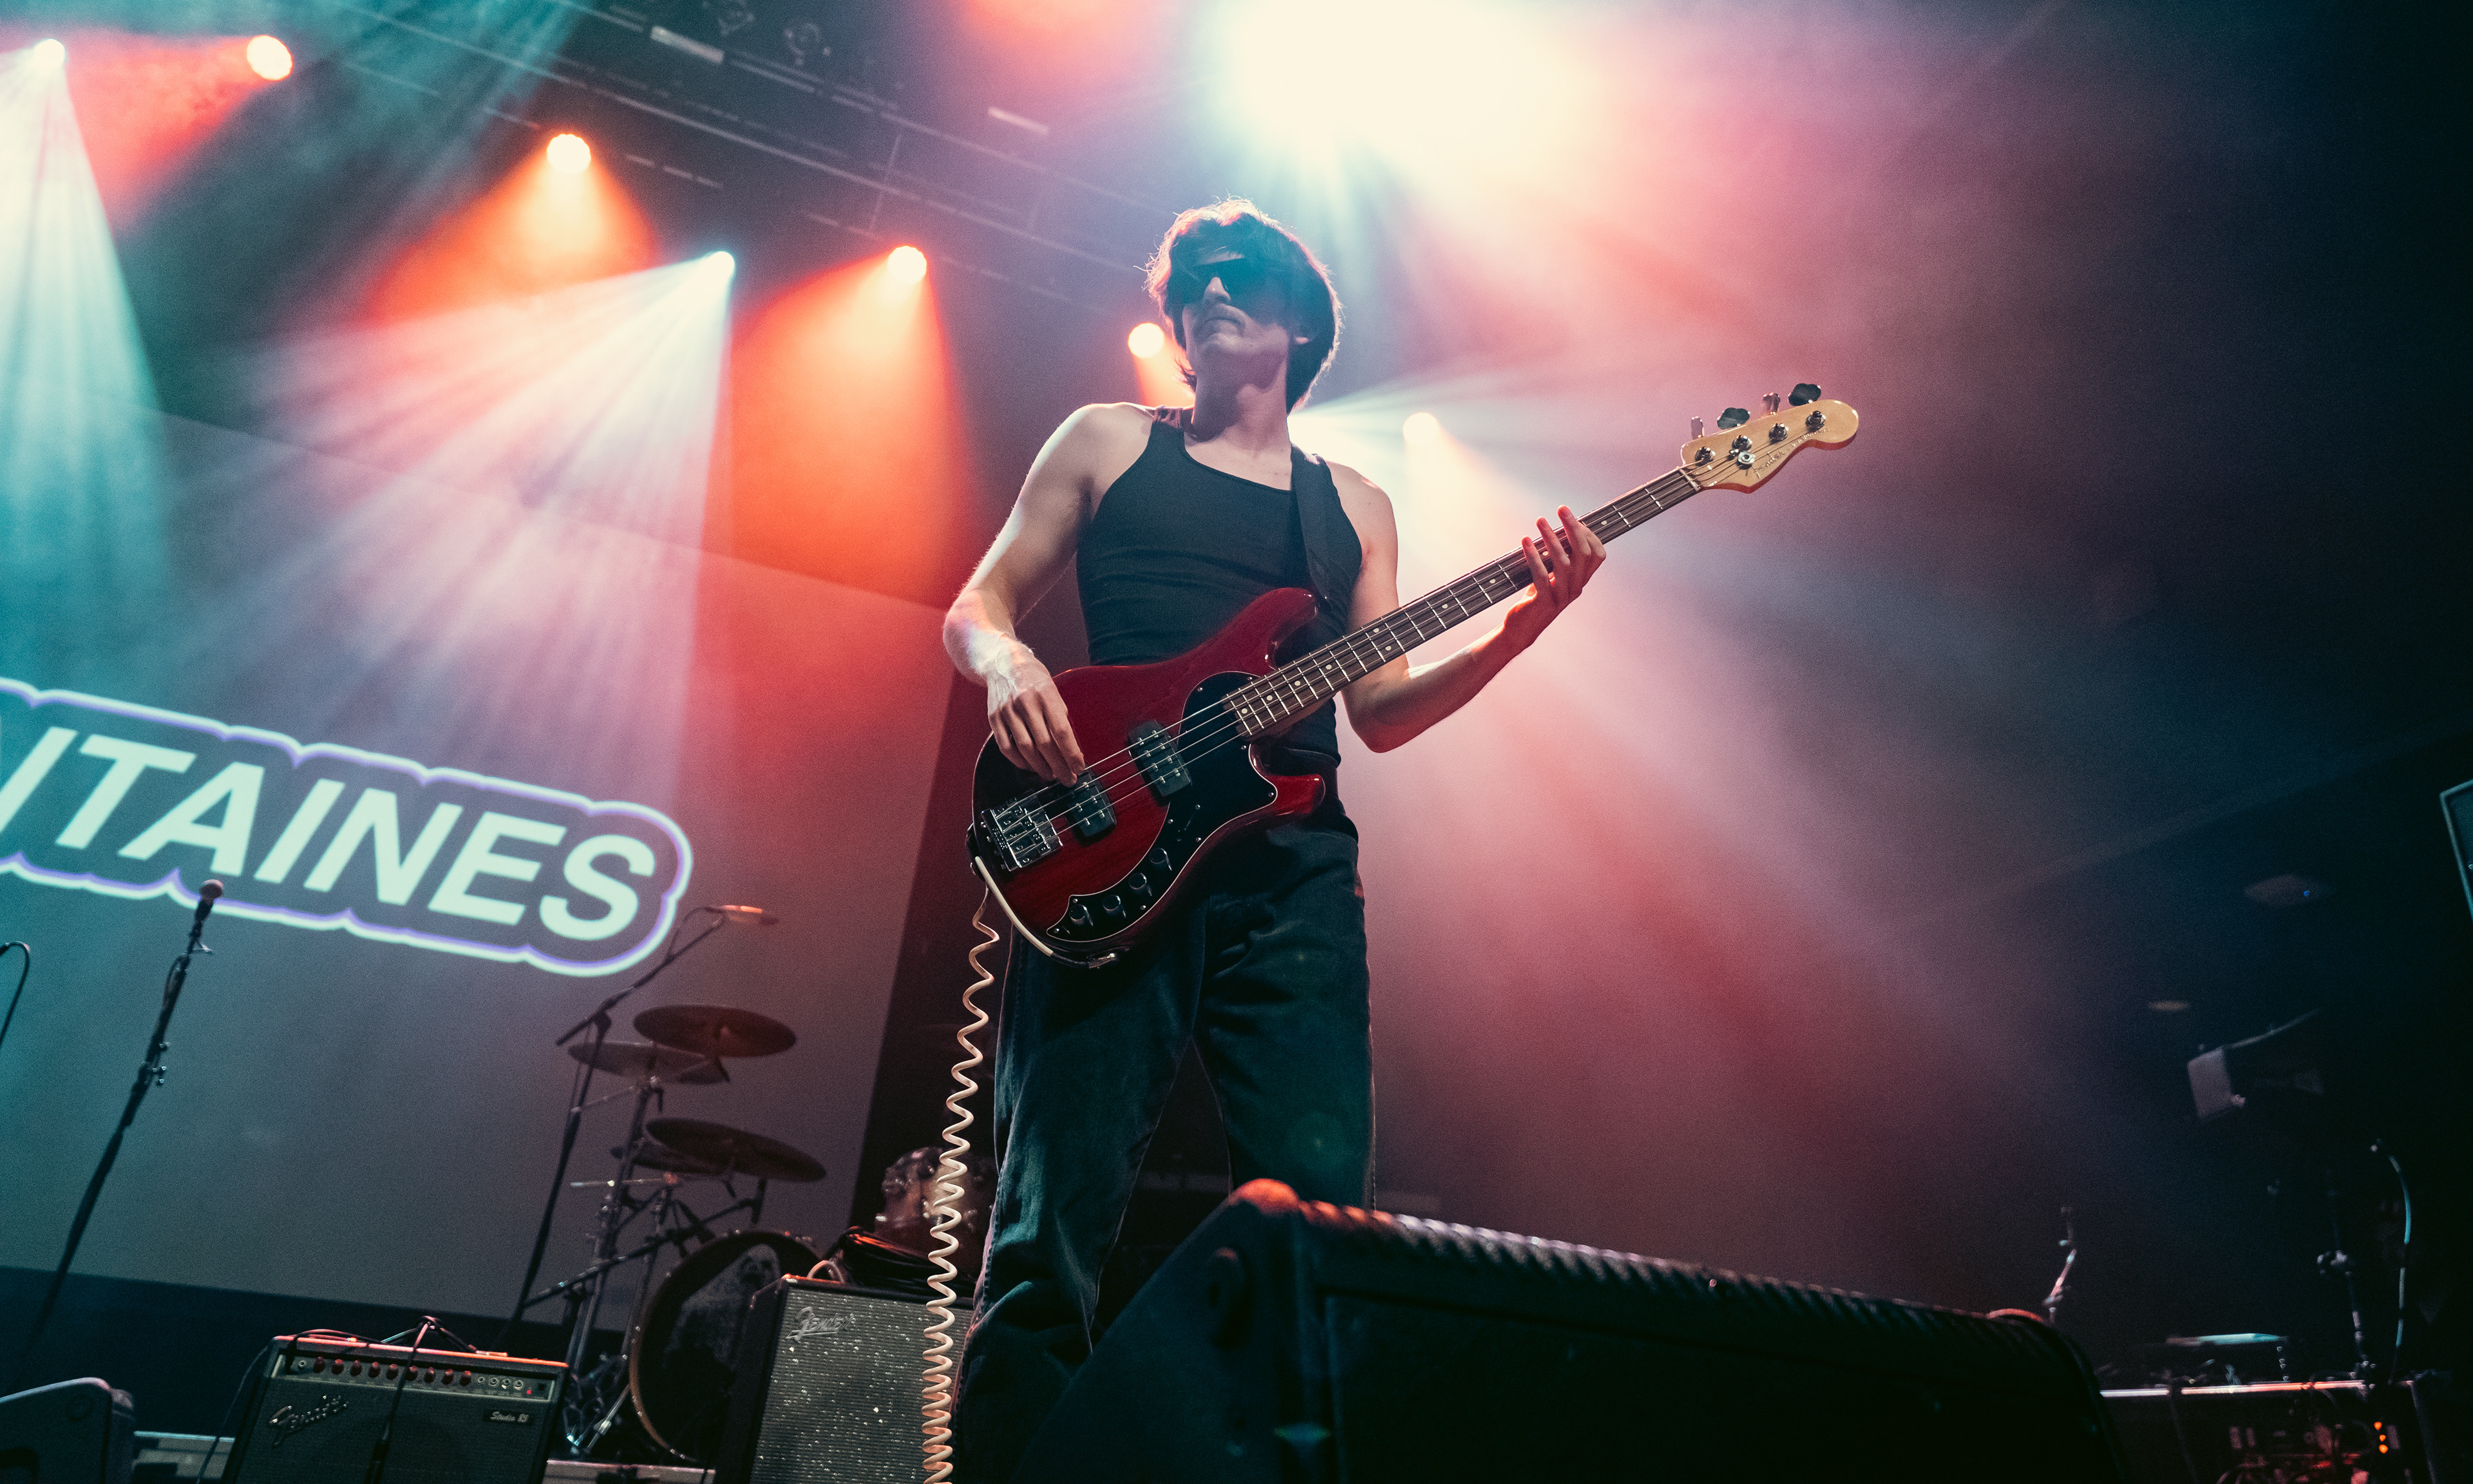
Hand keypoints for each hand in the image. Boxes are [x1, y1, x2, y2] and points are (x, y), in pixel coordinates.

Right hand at [984, 642, 1083, 783]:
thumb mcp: (1053, 689)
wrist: (1003, 662)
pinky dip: (1020, 762)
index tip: (1080, 767)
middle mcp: (1025, 703)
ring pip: (1025, 749)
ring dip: (1041, 767)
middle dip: (1059, 766)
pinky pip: (1007, 747)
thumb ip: (1060, 715)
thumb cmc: (1034, 677)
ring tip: (1052, 775)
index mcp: (1046, 694)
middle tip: (1068, 779)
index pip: (1061, 731)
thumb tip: (1070, 746)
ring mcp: (1007, 711)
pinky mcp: (994, 718)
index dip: (1071, 753)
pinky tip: (1031, 767)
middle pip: (1044, 744)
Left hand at [1500, 506, 1605, 650]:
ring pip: (1564, 563)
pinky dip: (1533, 556)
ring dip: (1551, 538)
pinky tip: (1525, 542)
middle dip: (1573, 528)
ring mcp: (1561, 597)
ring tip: (1540, 521)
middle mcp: (1575, 588)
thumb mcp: (1550, 578)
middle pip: (1583, 554)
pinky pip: (1542, 576)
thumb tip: (1558, 530)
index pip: (1597, 555)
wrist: (1520, 631)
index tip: (1573, 518)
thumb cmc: (1535, 600)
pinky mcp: (1544, 603)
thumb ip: (1557, 560)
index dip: (1588, 534)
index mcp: (1580, 582)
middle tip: (1562, 509)